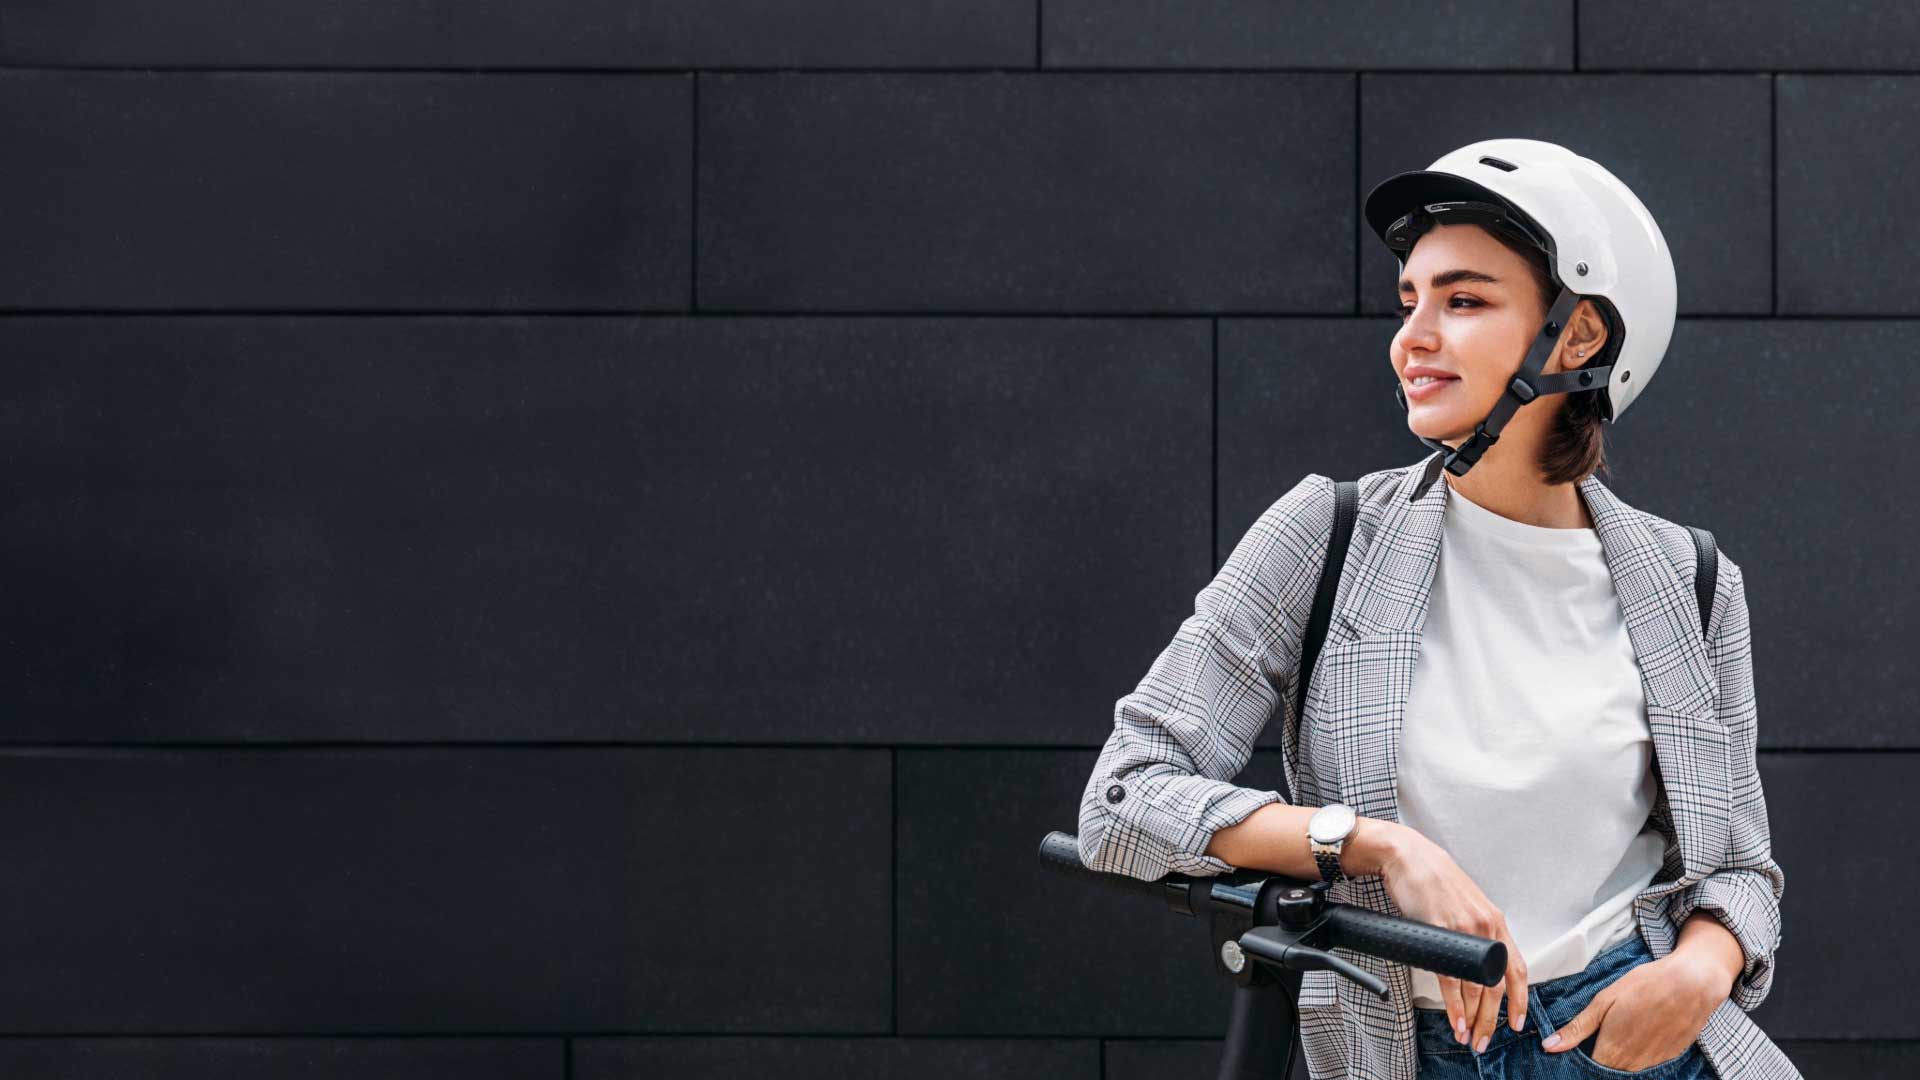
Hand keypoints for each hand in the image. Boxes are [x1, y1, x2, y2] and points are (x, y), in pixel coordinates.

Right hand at [1377, 828, 1529, 1053]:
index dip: (1520, 1000)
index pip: (1517, 969)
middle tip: (1485, 1040)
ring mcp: (1464, 930)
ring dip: (1473, 1019)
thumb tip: (1476, 960)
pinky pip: (1450, 978)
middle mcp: (1485, 928)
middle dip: (1491, 1020)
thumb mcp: (1464, 905)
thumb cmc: (1432, 879)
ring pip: (1475, 987)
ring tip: (1467, 1036)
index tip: (1516, 1023)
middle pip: (1496, 987)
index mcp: (1494, 922)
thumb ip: (1475, 930)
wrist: (1408, 856)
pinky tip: (1455, 1020)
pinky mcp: (1440, 932)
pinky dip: (1454, 1005)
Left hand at [1541, 950, 1724, 1069]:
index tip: (1576, 1048)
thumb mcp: (1604, 1001)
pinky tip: (1640, 1032)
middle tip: (1600, 1035)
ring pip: (1627, 1069)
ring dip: (1619, 1058)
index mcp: (1611, 1051)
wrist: (1692, 984)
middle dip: (1598, 1058)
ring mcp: (1653, 1063)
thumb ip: (1577, 1028)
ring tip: (1621, 1031)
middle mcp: (1632, 1064)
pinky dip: (1639, 1054)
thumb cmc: (1646, 986)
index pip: (1588, 1069)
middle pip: (1607, 1070)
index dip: (1579, 1060)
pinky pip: (1646, 1064)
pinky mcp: (1669, 1058)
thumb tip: (1549, 1046)